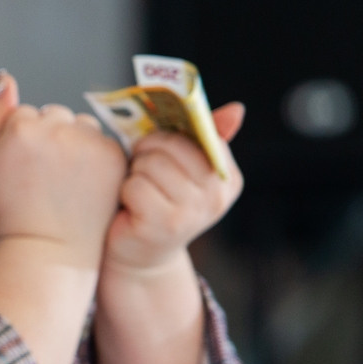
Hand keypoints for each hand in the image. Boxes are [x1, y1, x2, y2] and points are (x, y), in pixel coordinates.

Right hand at [0, 71, 126, 267]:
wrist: (49, 248)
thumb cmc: (12, 208)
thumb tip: (5, 78)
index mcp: (20, 128)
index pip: (22, 114)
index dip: (20, 144)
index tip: (22, 172)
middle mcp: (56, 128)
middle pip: (53, 114)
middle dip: (49, 138)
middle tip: (44, 178)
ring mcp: (87, 140)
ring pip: (80, 124)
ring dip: (74, 143)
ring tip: (65, 181)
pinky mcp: (113, 154)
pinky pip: (101, 139)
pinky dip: (95, 157)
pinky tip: (84, 183)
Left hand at [101, 102, 244, 277]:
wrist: (141, 254)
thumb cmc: (158, 201)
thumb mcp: (182, 169)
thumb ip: (204, 137)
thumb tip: (237, 109)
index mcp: (226, 179)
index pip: (203, 135)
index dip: (173, 135)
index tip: (159, 145)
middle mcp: (216, 198)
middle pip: (173, 146)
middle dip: (148, 149)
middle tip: (140, 164)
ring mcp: (191, 214)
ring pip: (151, 164)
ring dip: (135, 172)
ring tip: (138, 187)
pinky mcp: (163, 226)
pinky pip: (135, 186)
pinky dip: (125, 191)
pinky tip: (131, 205)